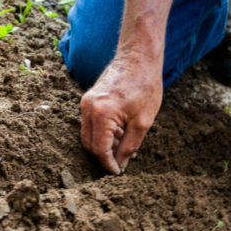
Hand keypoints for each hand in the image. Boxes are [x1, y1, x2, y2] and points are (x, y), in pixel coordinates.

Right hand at [80, 52, 161, 174]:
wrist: (138, 57)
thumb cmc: (145, 86)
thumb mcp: (143, 122)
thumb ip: (129, 146)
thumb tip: (121, 164)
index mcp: (101, 114)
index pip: (99, 149)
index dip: (108, 164)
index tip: (118, 172)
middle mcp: (88, 108)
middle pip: (89, 144)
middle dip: (103, 156)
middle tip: (120, 163)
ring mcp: (86, 103)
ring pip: (88, 135)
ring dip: (103, 144)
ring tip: (124, 145)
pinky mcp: (88, 99)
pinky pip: (90, 123)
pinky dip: (102, 133)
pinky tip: (119, 133)